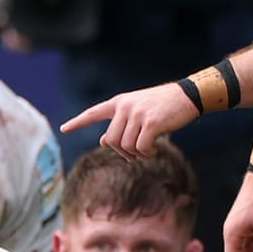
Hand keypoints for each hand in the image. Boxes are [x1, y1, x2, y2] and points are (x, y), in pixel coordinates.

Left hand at [60, 82, 198, 159]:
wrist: (188, 95)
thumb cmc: (162, 106)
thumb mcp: (137, 112)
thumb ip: (120, 124)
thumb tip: (102, 141)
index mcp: (119, 102)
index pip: (93, 113)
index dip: (78, 122)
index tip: (64, 129)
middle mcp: (125, 107)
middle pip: (111, 140)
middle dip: (121, 152)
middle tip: (133, 155)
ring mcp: (138, 114)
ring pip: (125, 146)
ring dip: (135, 155)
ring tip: (146, 152)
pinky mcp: (152, 122)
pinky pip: (140, 147)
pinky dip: (146, 154)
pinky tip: (152, 150)